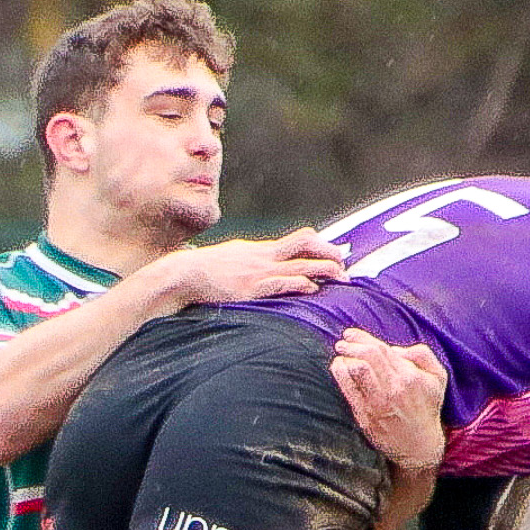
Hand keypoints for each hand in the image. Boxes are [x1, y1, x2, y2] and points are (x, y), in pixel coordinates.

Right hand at [162, 227, 345, 304]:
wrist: (184, 274)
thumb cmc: (205, 271)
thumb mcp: (231, 259)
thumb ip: (249, 262)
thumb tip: (258, 270)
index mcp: (260, 250)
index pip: (298, 240)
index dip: (320, 245)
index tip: (334, 254)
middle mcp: (264, 256)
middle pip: (305, 244)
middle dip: (329, 252)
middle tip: (345, 265)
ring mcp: (260, 271)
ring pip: (301, 264)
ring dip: (325, 270)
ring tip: (342, 279)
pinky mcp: (253, 288)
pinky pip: (284, 283)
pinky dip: (302, 284)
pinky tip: (313, 289)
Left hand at [330, 327, 446, 469]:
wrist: (419, 445)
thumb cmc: (427, 408)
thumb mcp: (438, 378)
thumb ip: (423, 355)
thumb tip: (396, 349)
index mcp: (410, 376)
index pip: (382, 349)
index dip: (363, 338)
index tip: (351, 334)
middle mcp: (394, 387)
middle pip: (368, 355)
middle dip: (352, 344)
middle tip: (342, 342)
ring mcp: (378, 402)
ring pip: (357, 369)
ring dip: (345, 356)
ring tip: (340, 354)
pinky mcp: (365, 415)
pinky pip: (348, 389)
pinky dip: (340, 373)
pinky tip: (338, 367)